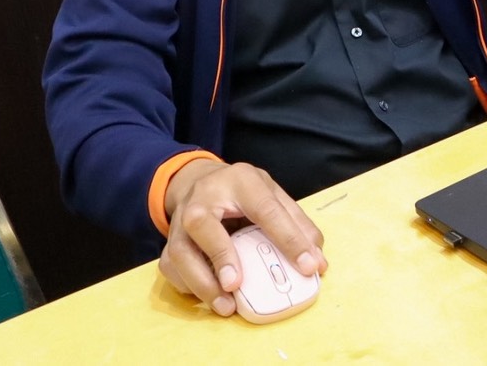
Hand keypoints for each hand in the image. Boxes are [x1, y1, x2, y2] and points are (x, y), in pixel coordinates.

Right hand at [157, 159, 326, 316]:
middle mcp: (203, 198)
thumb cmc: (238, 191)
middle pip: (201, 223)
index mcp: (240, 181)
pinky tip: (208, 297)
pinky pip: (171, 269)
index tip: (308, 266)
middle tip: (236, 284)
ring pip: (180, 253)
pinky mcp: (169, 242)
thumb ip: (295, 221)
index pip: (266, 209)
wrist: (196, 181)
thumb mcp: (270, 192)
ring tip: (226, 305)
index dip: (289, 238)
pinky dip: (188, 286)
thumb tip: (316, 258)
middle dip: (220, 255)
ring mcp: (180, 220)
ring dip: (201, 283)